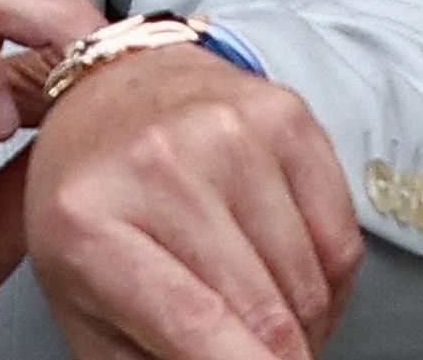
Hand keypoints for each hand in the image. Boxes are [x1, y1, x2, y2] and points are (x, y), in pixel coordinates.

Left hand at [24, 41, 363, 359]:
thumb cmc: (93, 198)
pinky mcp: (286, 115)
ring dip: (301, 322)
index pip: (193, 323)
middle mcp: (158, 161)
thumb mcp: (80, 298)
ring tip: (259, 310)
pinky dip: (327, 281)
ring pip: (309, 283)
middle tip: (253, 356)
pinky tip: (288, 271)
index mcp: (87, 218)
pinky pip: (341, 241)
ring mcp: (228, 131)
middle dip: (276, 358)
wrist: (113, 90)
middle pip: (264, 312)